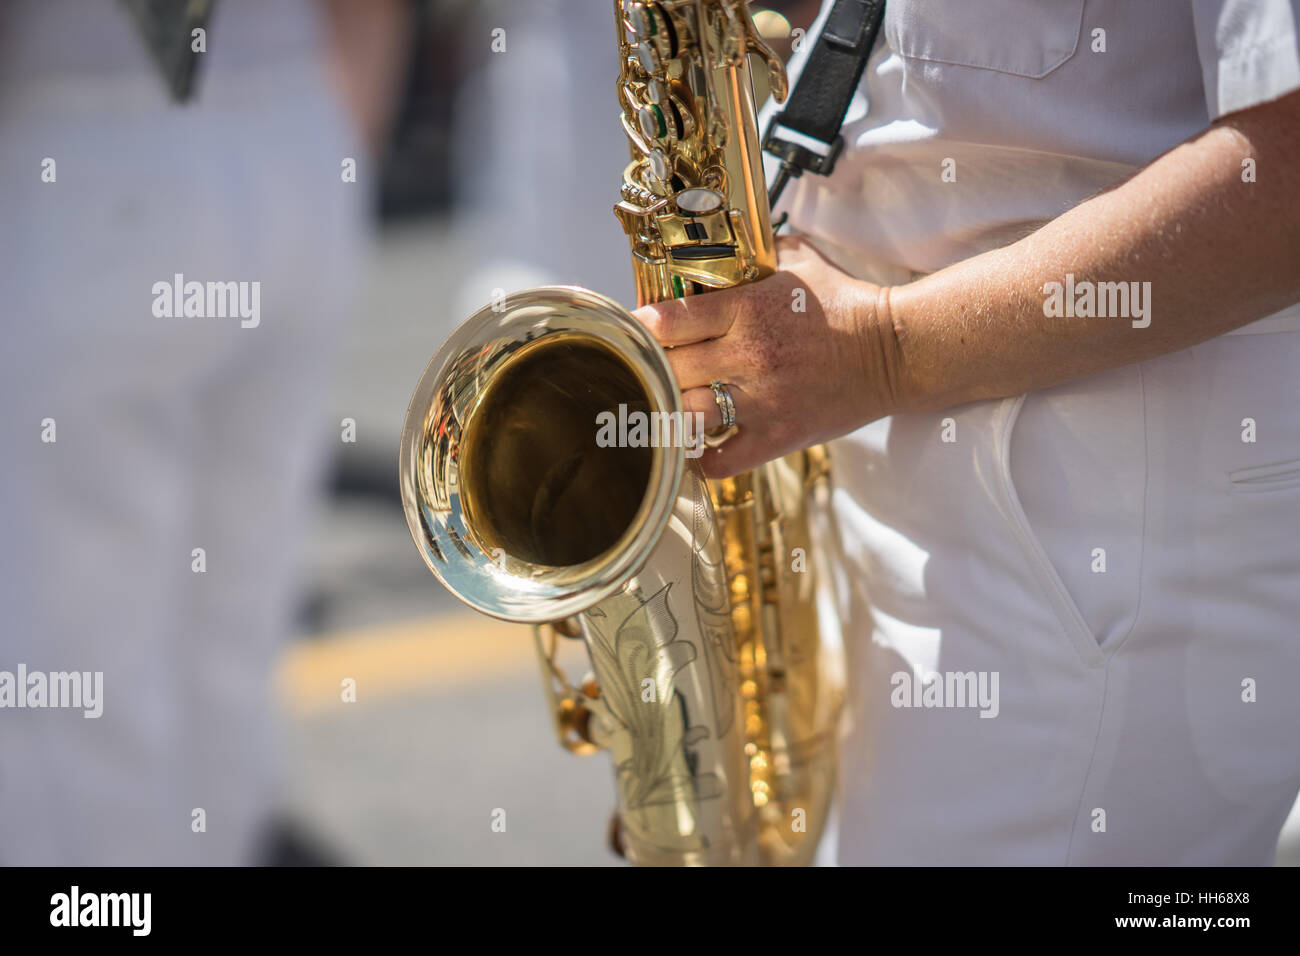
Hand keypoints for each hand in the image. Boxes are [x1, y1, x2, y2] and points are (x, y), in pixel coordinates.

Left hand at [633, 234, 899, 477]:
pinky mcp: (777, 436)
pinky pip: (720, 461)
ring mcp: (762, 401)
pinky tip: (693, 446)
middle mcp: (748, 356)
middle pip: (668, 370)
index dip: (643, 327)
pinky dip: (699, 459)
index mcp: (747, 311)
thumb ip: (754, 254)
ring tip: (664, 406)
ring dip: (670, 411)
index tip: (638, 330)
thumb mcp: (798, 263)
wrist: (895, 351)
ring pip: (685, 416)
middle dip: (652, 368)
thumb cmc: (845, 305)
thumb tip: (719, 244)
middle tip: (646, 368)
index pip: (668, 321)